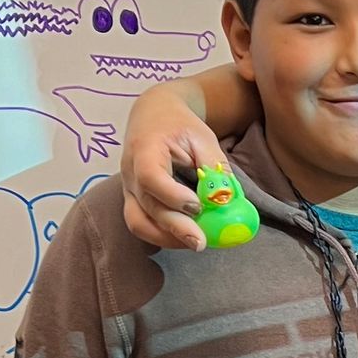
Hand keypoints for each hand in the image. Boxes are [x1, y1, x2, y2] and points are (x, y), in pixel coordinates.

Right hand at [122, 86, 228, 252]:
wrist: (154, 114)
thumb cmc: (180, 125)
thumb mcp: (203, 137)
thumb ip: (215, 168)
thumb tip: (228, 201)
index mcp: (145, 149)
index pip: (150, 176)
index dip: (172, 195)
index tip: (197, 206)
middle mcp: (130, 172)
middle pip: (147, 206)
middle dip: (175, 228)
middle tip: (201, 243)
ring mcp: (128, 189)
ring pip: (139, 222)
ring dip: (166, 238)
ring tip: (195, 242)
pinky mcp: (134, 200)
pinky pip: (142, 224)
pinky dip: (163, 235)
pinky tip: (185, 237)